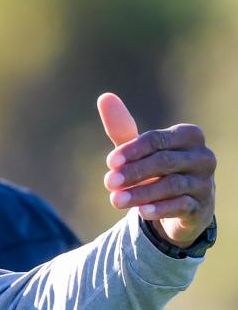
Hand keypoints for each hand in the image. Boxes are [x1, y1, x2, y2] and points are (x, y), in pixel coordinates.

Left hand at [97, 93, 215, 247]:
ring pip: (172, 185)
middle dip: (134, 172)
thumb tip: (105, 97)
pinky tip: (141, 212)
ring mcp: (206, 182)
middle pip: (165, 162)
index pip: (157, 140)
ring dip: (141, 193)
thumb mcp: (139, 150)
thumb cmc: (157, 168)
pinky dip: (160, 208)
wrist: (180, 204)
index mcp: (188, 136)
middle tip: (108, 182)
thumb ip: (122, 128)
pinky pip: (182, 206)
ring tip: (115, 200)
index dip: (132, 151)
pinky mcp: (203, 206)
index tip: (109, 163)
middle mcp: (203, 156)